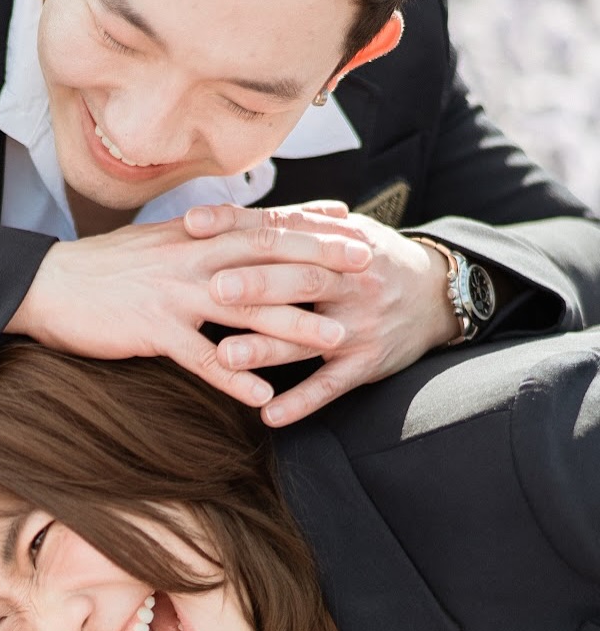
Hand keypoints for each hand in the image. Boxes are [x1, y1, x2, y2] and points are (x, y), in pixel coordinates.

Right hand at [5, 207, 373, 409]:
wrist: (44, 285)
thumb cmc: (99, 269)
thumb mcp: (153, 241)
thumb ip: (195, 236)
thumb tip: (226, 229)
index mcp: (193, 236)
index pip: (263, 224)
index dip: (311, 224)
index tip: (354, 225)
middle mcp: (191, 258)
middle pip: (268, 258)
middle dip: (321, 263)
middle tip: (368, 270)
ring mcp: (173, 294)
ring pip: (246, 309)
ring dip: (293, 326)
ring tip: (335, 340)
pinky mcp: (152, 330)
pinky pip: (200, 358)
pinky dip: (233, 378)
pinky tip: (262, 397)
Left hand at [183, 203, 459, 424]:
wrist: (438, 295)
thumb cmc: (373, 259)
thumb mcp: (344, 231)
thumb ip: (293, 223)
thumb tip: (229, 213)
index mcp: (338, 242)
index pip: (283, 229)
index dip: (238, 225)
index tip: (193, 225)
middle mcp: (352, 281)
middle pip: (301, 280)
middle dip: (257, 284)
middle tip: (212, 289)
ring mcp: (359, 326)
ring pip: (309, 338)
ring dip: (266, 348)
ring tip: (224, 356)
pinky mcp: (366, 365)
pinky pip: (330, 387)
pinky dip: (301, 403)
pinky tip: (269, 416)